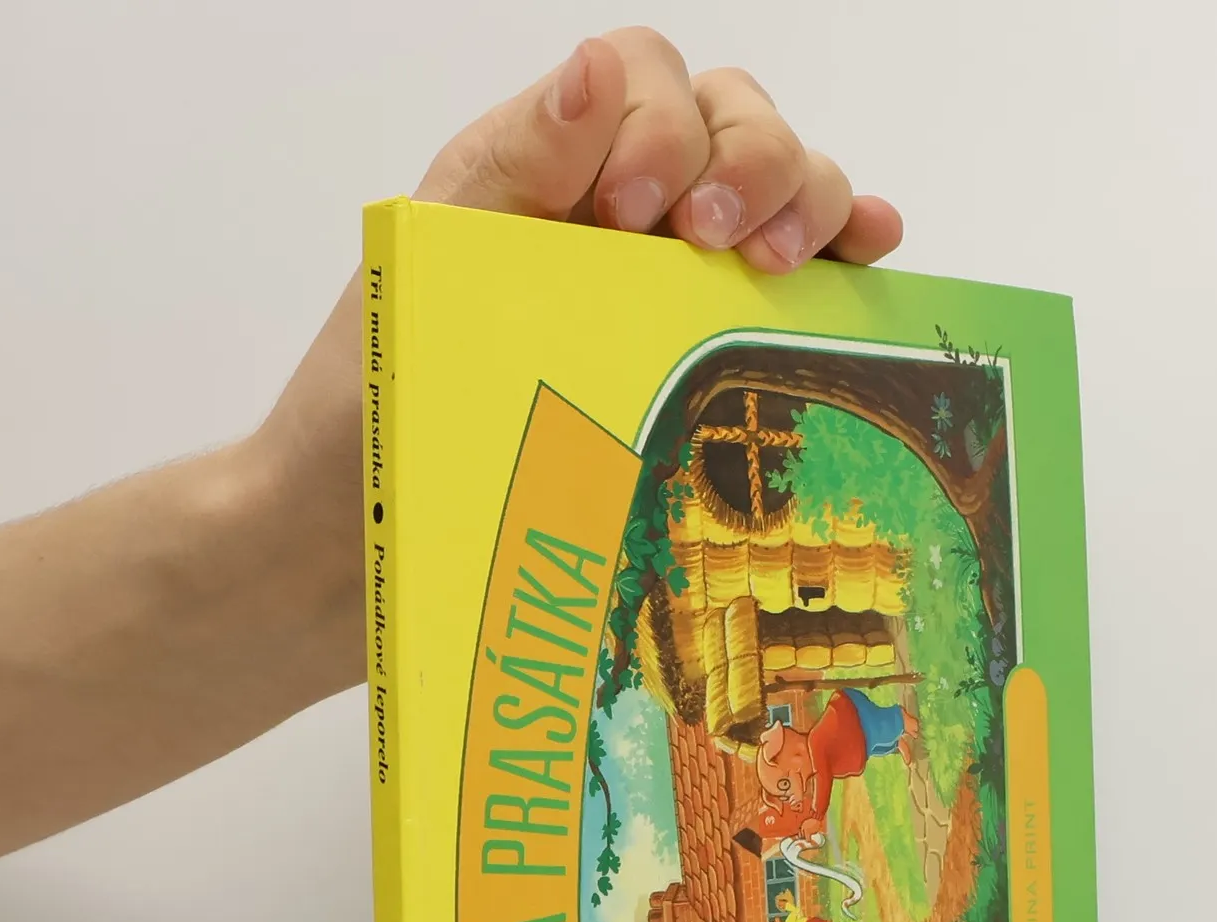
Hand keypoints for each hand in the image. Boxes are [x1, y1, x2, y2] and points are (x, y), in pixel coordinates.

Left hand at [250, 29, 903, 702]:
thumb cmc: (364, 424)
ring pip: (779, 189)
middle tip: (718, 245)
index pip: (646, 81)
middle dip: (750, 163)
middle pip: (731, 121)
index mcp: (543, 174)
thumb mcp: (423, 277)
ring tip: (780, 268)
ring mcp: (668, 289)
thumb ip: (510, 171)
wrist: (346, 554)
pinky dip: (839, 254)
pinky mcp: (702, 366)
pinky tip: (869, 257)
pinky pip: (791, 288)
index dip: (662, 129)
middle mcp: (614, 217)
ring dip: (803, 202)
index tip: (629, 216)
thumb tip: (598, 73)